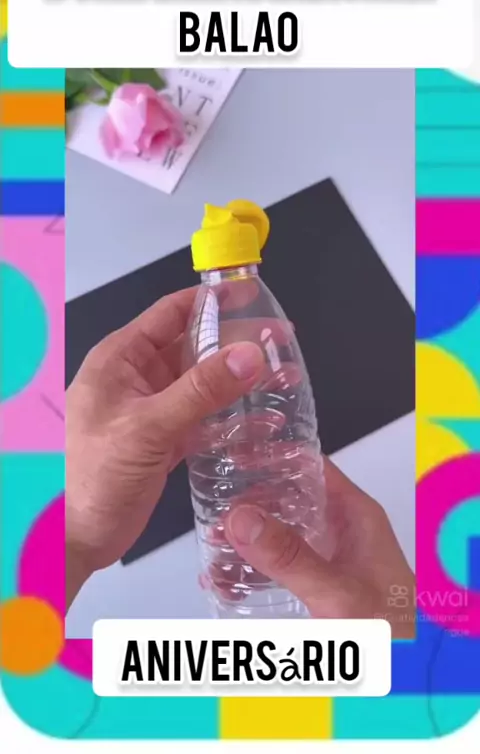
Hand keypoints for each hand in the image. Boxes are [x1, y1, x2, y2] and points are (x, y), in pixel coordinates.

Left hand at [66, 287, 264, 608]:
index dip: (212, 301)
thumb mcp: (147, 427)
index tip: (250, 295)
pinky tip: (260, 420)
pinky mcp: (163, 440)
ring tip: (281, 379)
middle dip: (236, 344)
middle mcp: (137, 379)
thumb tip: (245, 356)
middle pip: (194, 347)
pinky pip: (203, 418)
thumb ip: (200, 391)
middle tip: (278, 342)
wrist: (72, 539)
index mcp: (121, 359)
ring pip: (202, 384)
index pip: (171, 313)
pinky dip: (229, 417)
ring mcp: (152, 410)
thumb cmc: (87, 478)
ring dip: (237, 382)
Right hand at [225, 456, 415, 638]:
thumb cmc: (392, 630)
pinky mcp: (322, 580)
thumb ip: (290, 557)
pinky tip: (227, 580)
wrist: (411, 671)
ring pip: (280, 531)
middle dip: (248, 504)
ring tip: (212, 547)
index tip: (231, 459)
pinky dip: (254, 568)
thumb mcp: (336, 590)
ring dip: (246, 538)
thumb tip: (242, 517)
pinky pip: (281, 563)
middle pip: (287, 497)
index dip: (271, 456)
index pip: (308, 464)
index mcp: (354, 513)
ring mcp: (331, 554)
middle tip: (213, 513)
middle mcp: (341, 527)